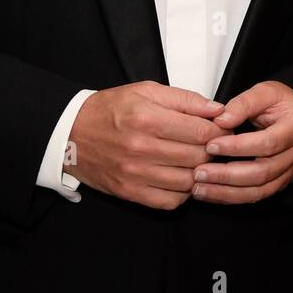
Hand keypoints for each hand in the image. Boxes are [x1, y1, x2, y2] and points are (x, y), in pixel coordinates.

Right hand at [68, 81, 227, 209]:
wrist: (70, 133)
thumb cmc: (109, 109)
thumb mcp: (146, 91)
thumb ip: (185, 99)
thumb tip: (217, 109)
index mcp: (147, 118)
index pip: (201, 131)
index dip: (219, 130)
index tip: (222, 129)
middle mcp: (141, 147)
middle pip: (197, 156)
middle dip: (213, 151)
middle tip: (214, 145)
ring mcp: (135, 173)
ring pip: (188, 180)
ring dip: (199, 172)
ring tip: (197, 160)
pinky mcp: (130, 192)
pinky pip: (170, 201)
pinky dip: (182, 192)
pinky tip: (180, 178)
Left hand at [189, 80, 292, 203]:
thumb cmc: (280, 102)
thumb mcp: (264, 91)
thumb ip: (242, 103)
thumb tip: (221, 120)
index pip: (268, 142)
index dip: (238, 147)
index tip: (211, 145)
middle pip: (262, 172)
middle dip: (227, 175)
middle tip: (199, 172)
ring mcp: (290, 171)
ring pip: (259, 190)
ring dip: (226, 192)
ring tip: (199, 187)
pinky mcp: (280, 182)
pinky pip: (256, 195)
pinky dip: (231, 197)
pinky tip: (211, 193)